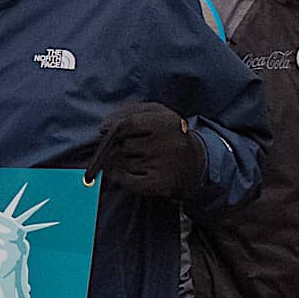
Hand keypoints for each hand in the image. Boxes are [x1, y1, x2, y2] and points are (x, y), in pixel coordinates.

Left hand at [87, 103, 206, 197]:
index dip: (117, 129)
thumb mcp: (154, 113)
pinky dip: (127, 179)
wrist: (194, 162)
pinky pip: (127, 181)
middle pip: (126, 145)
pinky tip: (142, 174)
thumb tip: (103, 128)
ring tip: (149, 161)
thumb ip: (126, 113)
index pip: (129, 124)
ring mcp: (166, 165)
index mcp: (168, 122)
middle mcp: (170, 143)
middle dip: (126, 147)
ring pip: (126, 163)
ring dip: (129, 163)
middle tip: (143, 148)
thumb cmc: (167, 134)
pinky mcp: (161, 184)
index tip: (115, 133)